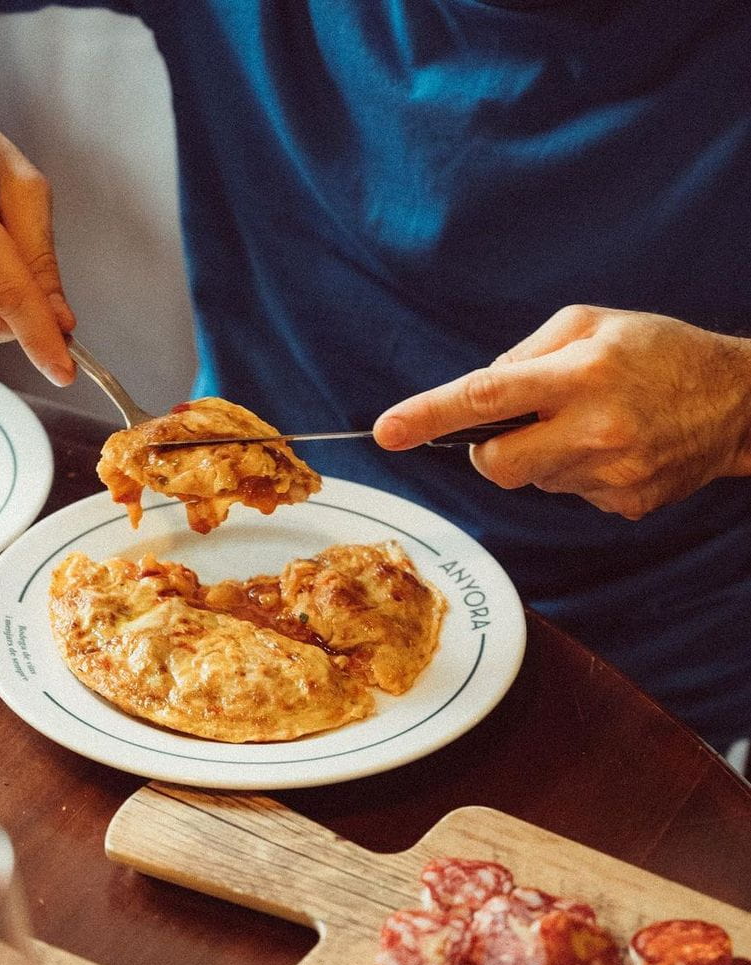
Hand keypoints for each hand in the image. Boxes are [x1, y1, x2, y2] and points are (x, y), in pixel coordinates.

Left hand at [373, 305, 750, 518]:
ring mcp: (611, 474)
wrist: (739, 401)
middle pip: (495, 465)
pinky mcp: (624, 503)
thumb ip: (524, 353)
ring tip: (587, 424)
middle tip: (521, 423)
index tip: (387, 431)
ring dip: (540, 456)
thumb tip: (477, 391)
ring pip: (531, 481)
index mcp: (580, 375)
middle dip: (488, 450)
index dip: (429, 415)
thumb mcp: (590, 323)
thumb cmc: (658, 351)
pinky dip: (572, 473)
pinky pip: (567, 495)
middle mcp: (595, 430)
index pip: (486, 398)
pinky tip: (609, 448)